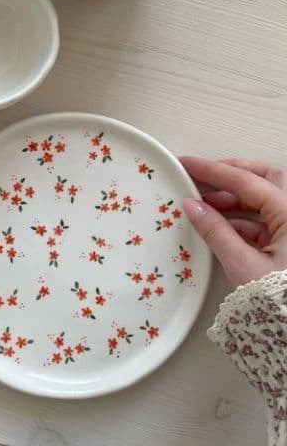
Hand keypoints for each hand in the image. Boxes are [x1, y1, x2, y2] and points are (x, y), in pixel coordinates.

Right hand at [180, 156, 286, 286]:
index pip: (245, 180)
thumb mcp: (244, 266)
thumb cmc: (284, 301)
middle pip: (266, 178)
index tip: (185, 163)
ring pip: (269, 198)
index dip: (212, 169)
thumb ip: (215, 232)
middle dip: (232, 173)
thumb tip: (191, 206)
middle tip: (202, 175)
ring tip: (205, 204)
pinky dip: (245, 219)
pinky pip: (270, 220)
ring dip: (237, 198)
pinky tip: (221, 226)